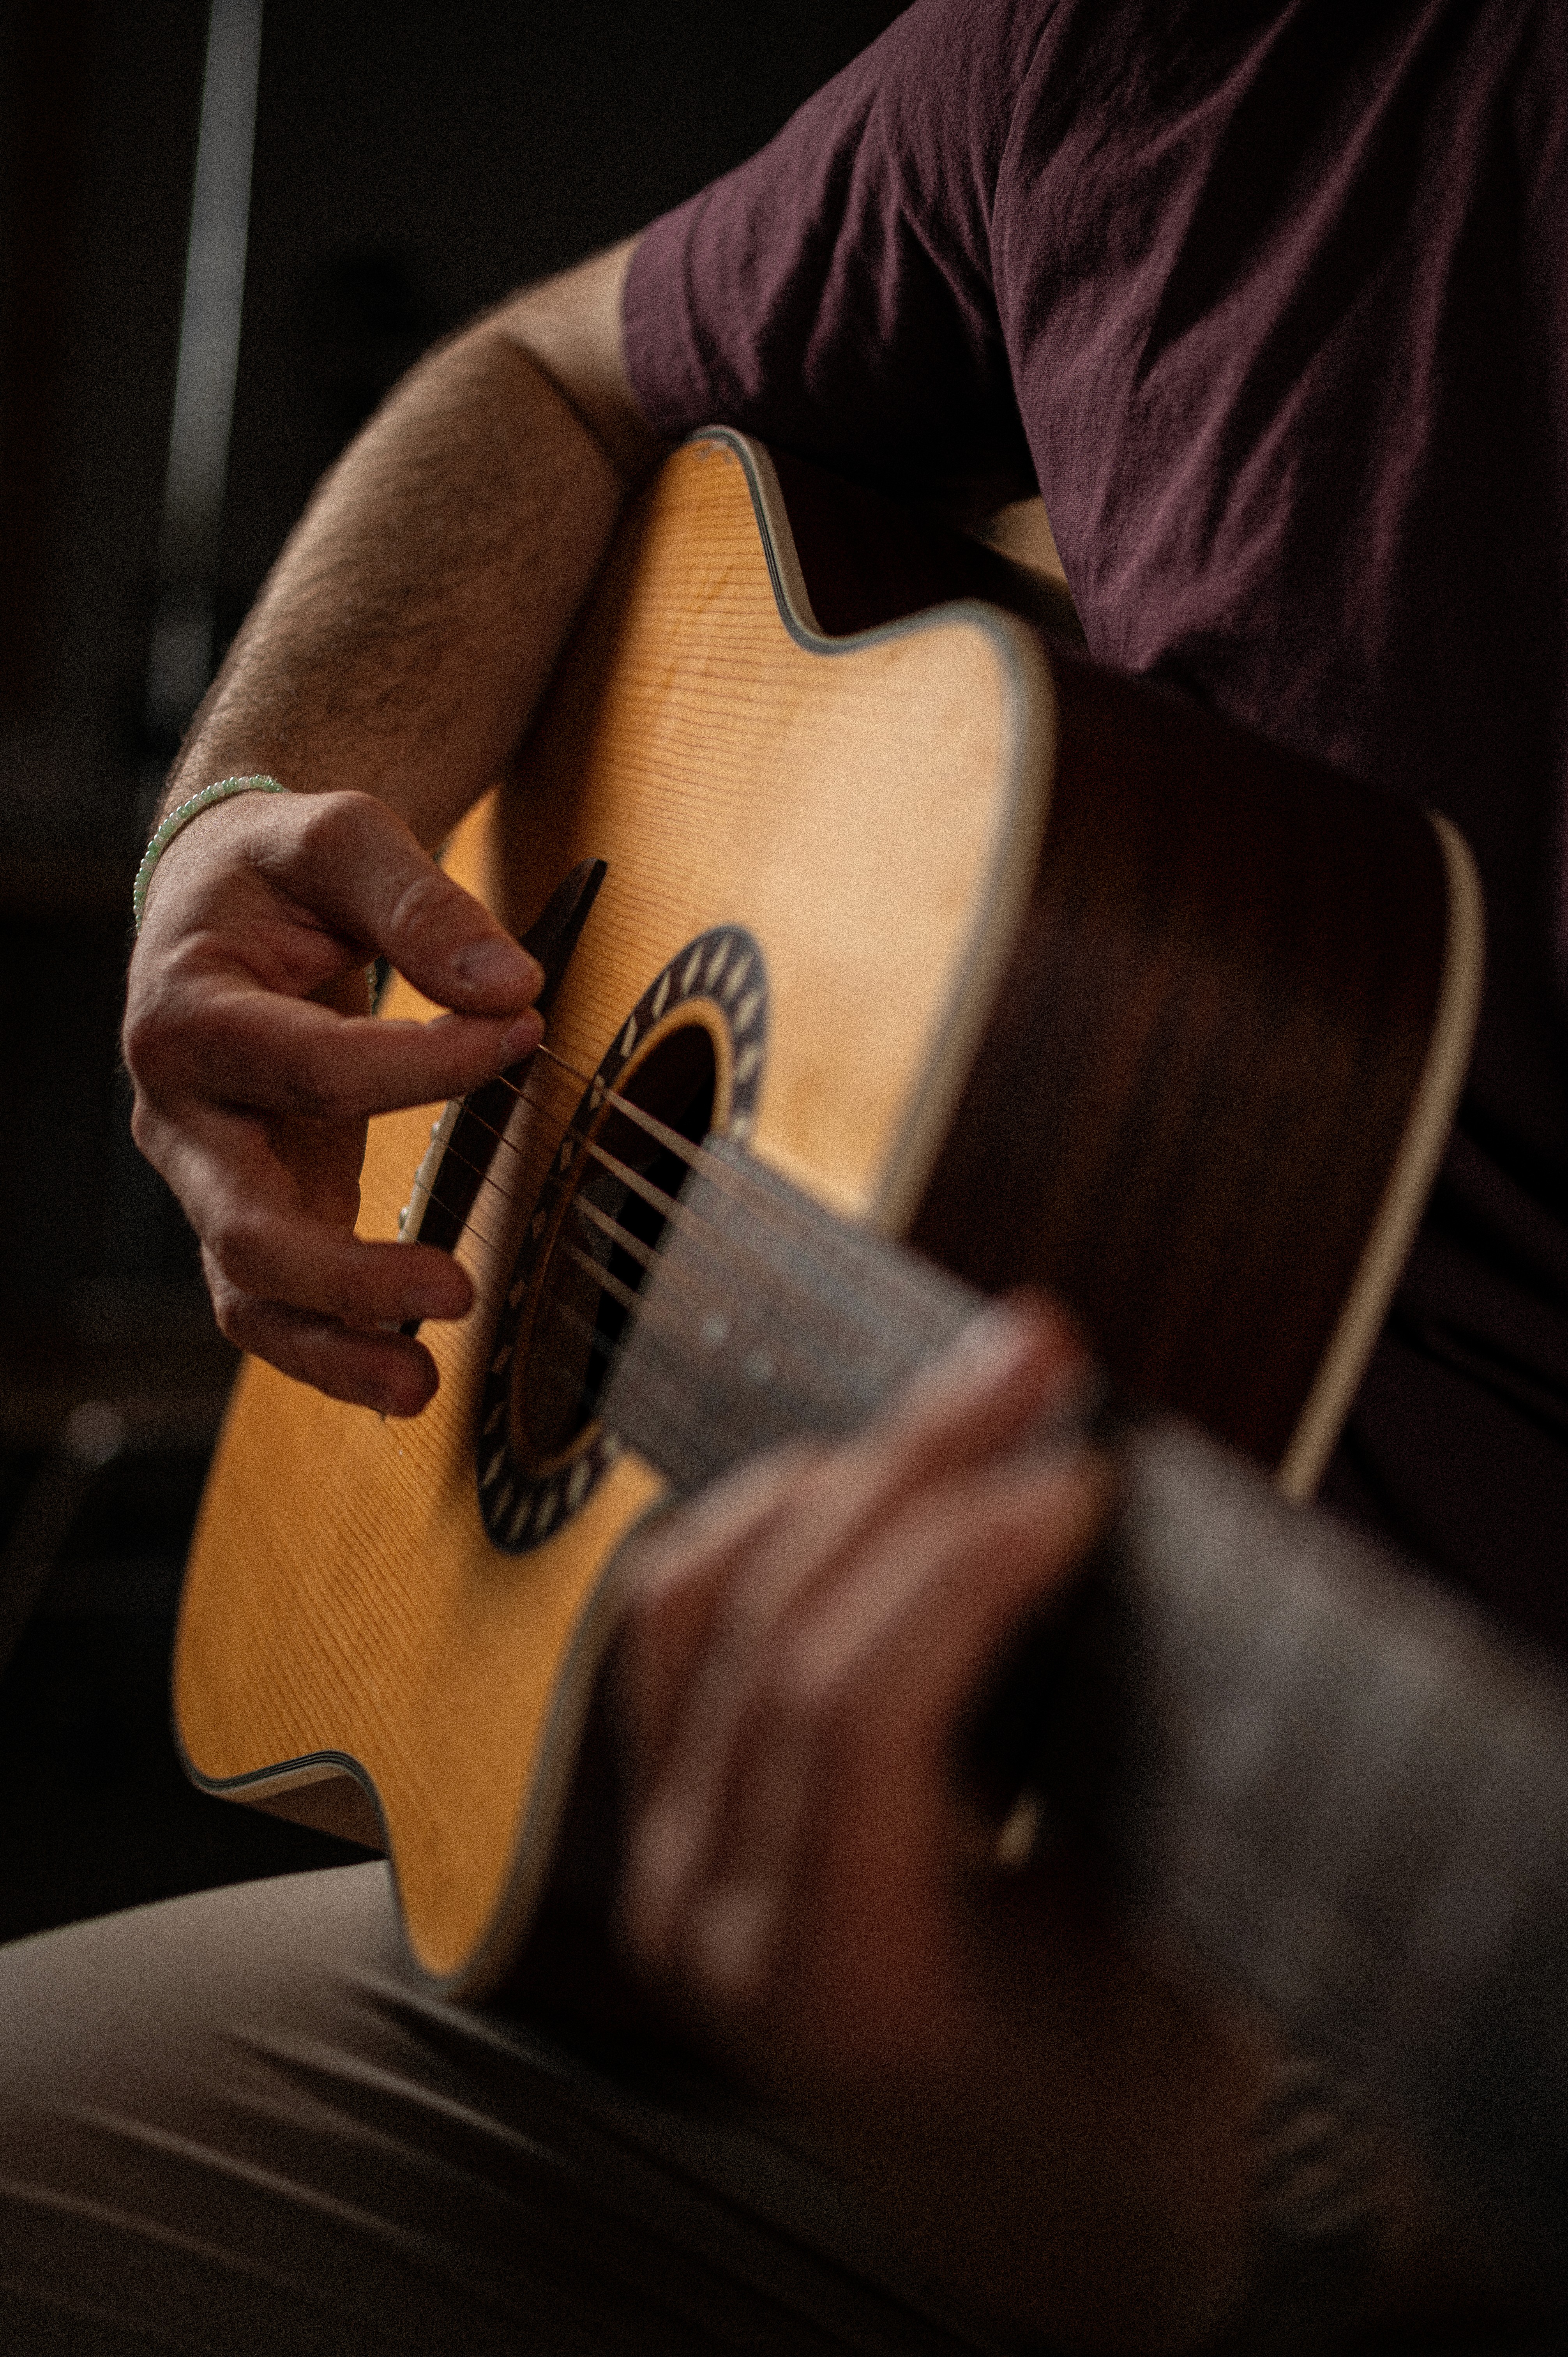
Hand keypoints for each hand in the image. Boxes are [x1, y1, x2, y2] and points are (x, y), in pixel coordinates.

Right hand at [123, 786, 542, 1414]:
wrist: (219, 897)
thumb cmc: (280, 869)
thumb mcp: (343, 839)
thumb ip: (420, 902)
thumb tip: (508, 983)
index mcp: (187, 1011)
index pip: (310, 1064)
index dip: (422, 1063)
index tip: (520, 1034)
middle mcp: (180, 1111)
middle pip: (242, 1223)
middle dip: (345, 1273)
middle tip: (455, 1289)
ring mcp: (210, 1173)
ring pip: (249, 1291)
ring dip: (333, 1346)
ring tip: (421, 1385)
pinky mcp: (252, 1206)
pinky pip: (277, 1302)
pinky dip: (334, 1346)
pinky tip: (406, 1374)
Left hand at [615, 1296, 1260, 2348]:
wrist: (1028, 2197)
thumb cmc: (1124, 2097)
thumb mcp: (1166, 1952)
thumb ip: (1126, 1762)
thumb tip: (1105, 1523)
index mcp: (836, 1984)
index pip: (857, 1712)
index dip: (968, 1562)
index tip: (1083, 1472)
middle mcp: (709, 1924)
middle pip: (774, 1628)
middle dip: (917, 1463)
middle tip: (1037, 1353)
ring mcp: (663, 1867)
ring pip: (695, 1601)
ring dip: (836, 1470)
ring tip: (964, 1400)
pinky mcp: (660, 1820)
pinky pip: (671, 1628)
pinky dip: (765, 1522)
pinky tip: (865, 1471)